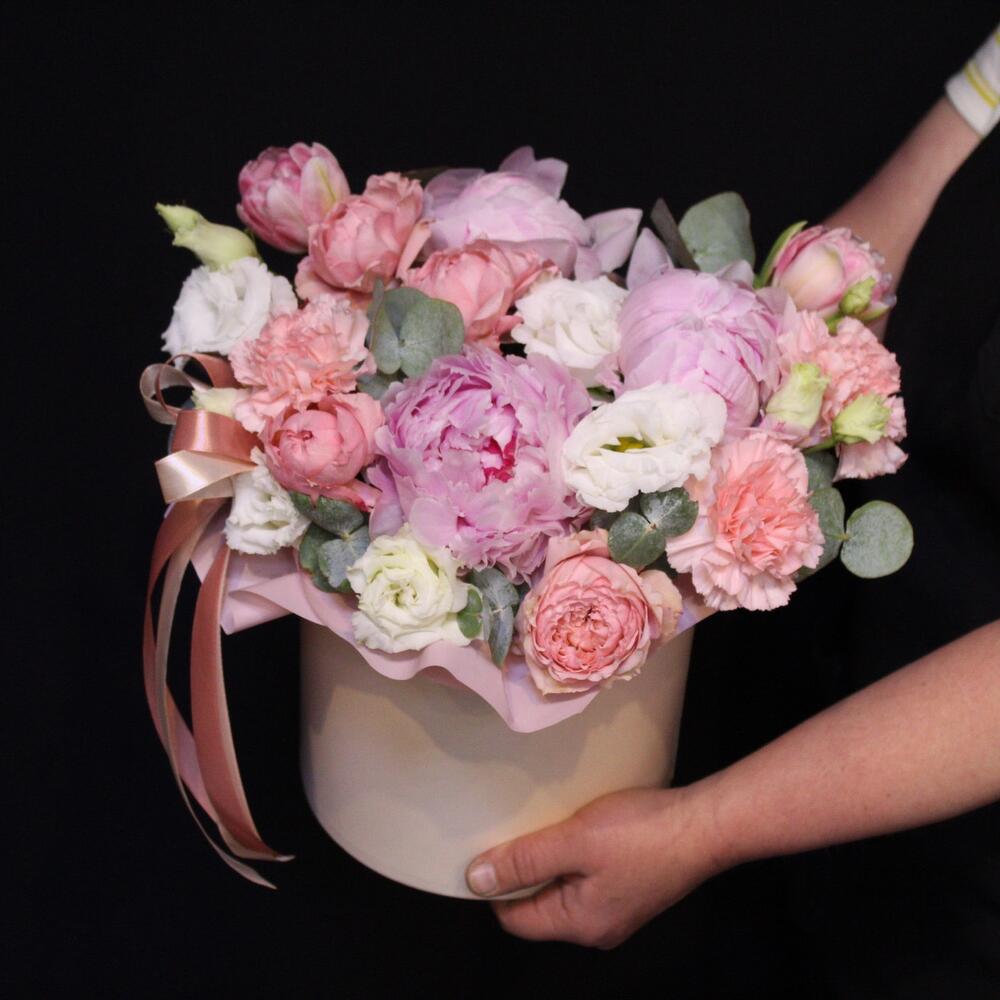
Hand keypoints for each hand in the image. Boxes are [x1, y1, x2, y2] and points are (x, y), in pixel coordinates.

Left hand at [465, 785, 726, 948]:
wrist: (705, 823)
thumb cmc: (643, 833)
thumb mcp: (574, 840)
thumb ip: (524, 860)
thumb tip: (476, 880)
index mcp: (580, 925)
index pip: (515, 918)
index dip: (494, 885)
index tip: (486, 849)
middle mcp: (598, 926)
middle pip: (538, 904)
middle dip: (523, 870)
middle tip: (515, 830)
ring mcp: (618, 908)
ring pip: (563, 888)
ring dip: (550, 858)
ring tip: (545, 823)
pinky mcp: (632, 886)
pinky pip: (587, 877)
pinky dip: (575, 854)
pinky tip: (578, 825)